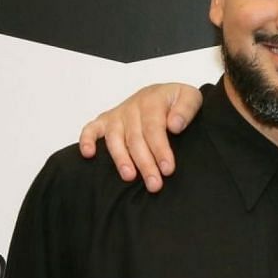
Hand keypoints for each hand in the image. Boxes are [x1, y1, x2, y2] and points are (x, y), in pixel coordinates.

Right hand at [77, 83, 204, 191]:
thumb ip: (186, 109)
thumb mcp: (191, 97)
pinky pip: (91, 128)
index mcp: (153, 101)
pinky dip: (86, 139)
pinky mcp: (106, 120)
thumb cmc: (177, 100)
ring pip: (114, 138)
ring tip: (129, 177)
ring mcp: (118, 115)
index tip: (167, 169)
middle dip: (145, 163)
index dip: (160, 149)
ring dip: (121, 159)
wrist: (163, 93)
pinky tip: (88, 154)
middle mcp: (132, 107)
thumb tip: (175, 125)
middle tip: (154, 184)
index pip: (154, 129)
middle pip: (135, 138)